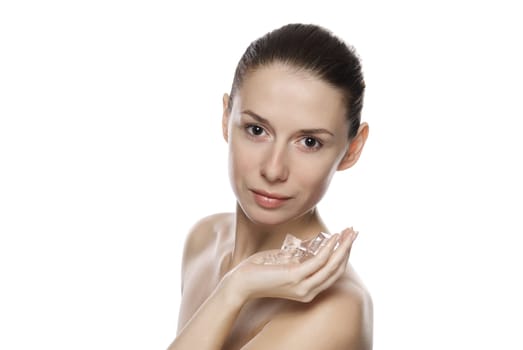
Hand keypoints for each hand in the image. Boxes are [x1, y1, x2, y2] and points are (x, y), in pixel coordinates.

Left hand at [225, 228, 357, 302]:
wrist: (241, 282)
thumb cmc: (259, 271)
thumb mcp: (283, 262)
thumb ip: (297, 256)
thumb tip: (308, 245)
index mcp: (307, 289)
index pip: (332, 272)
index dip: (343, 255)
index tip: (347, 239)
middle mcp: (309, 291)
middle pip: (337, 269)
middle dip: (347, 249)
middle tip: (354, 232)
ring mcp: (303, 286)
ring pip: (332, 265)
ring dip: (343, 247)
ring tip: (349, 232)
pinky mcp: (295, 277)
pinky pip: (318, 261)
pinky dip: (328, 248)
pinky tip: (333, 237)